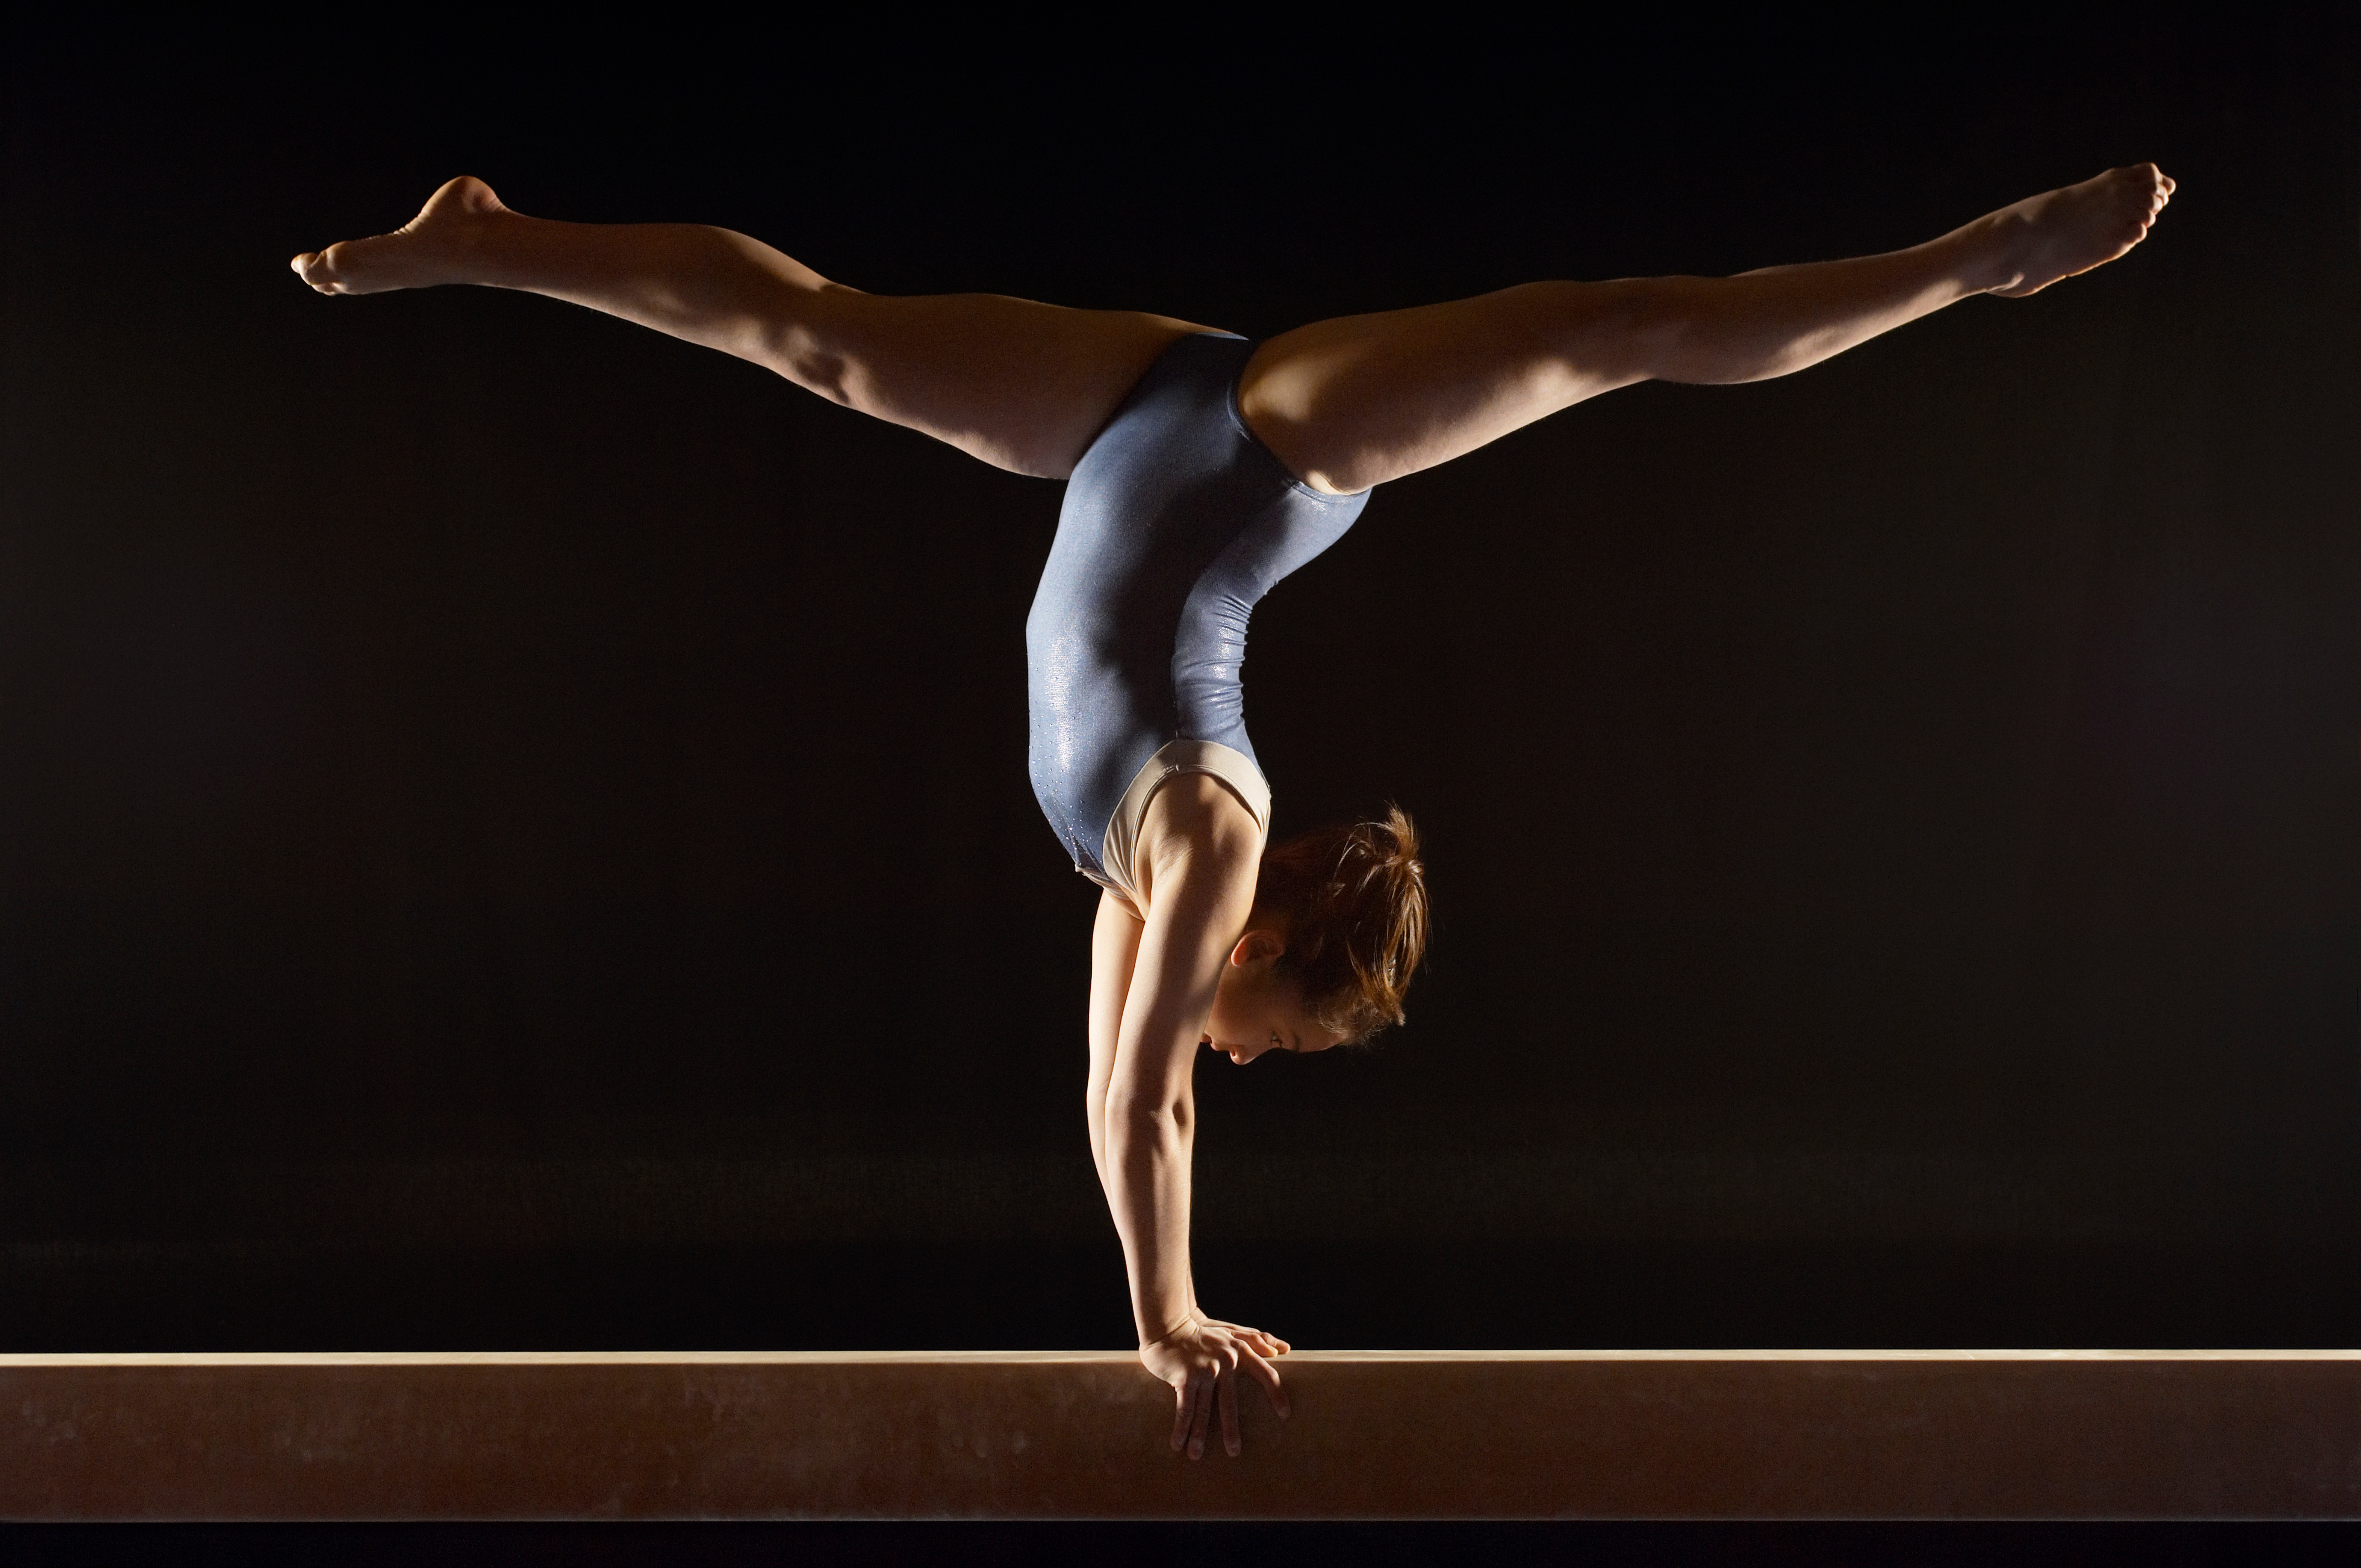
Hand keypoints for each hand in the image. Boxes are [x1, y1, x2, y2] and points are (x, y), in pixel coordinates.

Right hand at [1140, 1317, 1290, 1458]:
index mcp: (1240, 1351)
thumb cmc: (1202, 1331)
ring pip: (1205, 1409)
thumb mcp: (1231, 1331)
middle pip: (1231, 1402)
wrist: (1169, 1323)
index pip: (1265, 1374)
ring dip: (1200, 1435)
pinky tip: (1178, 1444)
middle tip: (1234, 1452)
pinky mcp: (1185, 1376)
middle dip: (1230, 1429)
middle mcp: (1226, 1362)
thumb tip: (1284, 1349)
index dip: (1276, 1394)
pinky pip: (1184, 1407)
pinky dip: (1181, 1427)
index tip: (1285, 1414)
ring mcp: (1205, 1369)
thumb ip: (1257, 1339)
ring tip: (1197, 1455)